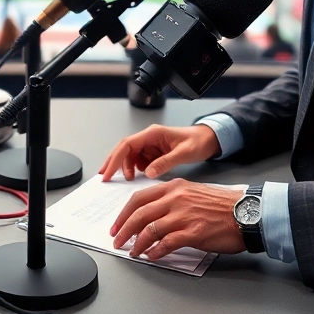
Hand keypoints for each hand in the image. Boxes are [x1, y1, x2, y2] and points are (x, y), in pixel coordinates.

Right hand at [98, 124, 220, 181]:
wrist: (208, 140)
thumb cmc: (198, 141)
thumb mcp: (184, 153)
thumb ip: (165, 162)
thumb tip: (148, 173)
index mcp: (153, 133)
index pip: (127, 144)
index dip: (115, 158)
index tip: (108, 172)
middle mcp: (148, 138)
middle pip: (124, 149)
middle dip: (113, 163)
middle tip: (105, 177)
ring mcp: (150, 145)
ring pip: (130, 156)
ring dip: (127, 168)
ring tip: (131, 179)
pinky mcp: (153, 153)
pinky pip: (139, 161)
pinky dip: (137, 170)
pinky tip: (141, 176)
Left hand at [109, 180, 246, 261]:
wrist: (248, 212)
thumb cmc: (223, 205)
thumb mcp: (193, 192)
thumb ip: (172, 199)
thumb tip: (152, 215)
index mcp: (174, 187)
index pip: (139, 198)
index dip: (124, 213)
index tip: (117, 224)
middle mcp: (176, 198)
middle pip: (140, 214)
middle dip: (124, 229)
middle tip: (117, 240)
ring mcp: (184, 215)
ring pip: (149, 230)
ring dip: (137, 243)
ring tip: (134, 251)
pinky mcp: (193, 232)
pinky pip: (166, 243)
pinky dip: (155, 252)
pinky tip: (152, 256)